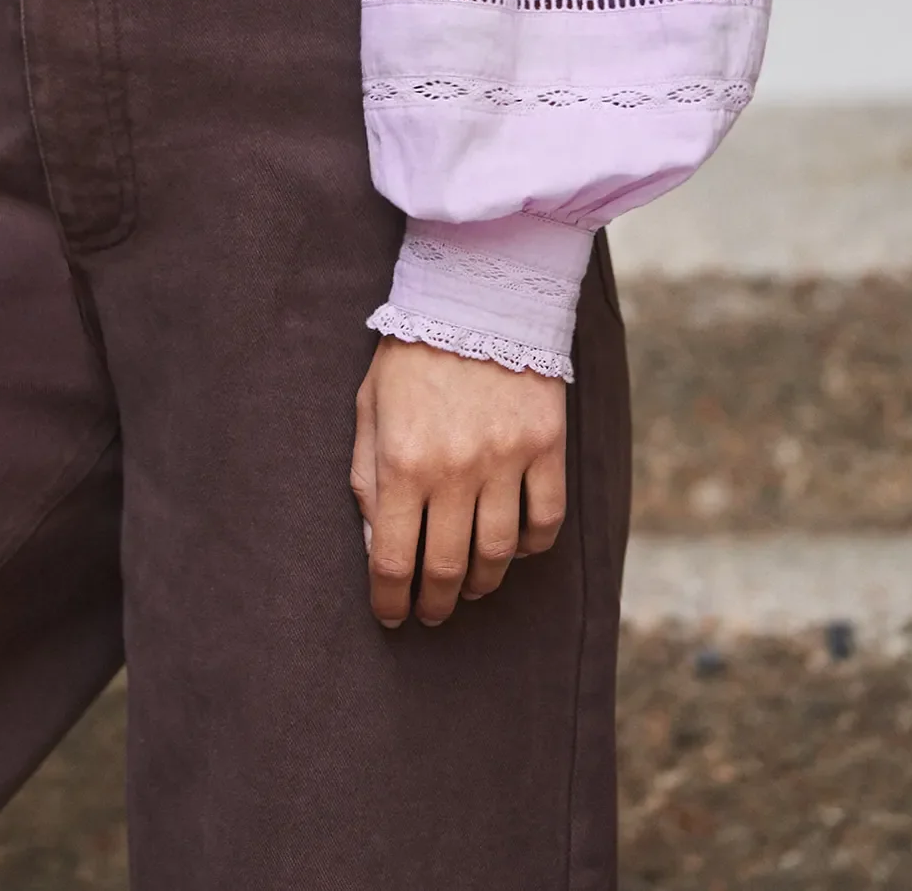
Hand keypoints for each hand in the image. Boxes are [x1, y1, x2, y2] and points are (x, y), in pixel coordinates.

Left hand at [350, 335, 566, 628]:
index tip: (390, 615)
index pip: (393, 558)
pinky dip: (531, 546)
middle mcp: (454, 469)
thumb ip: (366, 475)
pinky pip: (545, 521)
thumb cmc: (412, 353)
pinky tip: (515, 547)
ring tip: (469, 585)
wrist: (476, 296)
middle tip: (430, 612)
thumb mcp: (369, 407)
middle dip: (434, 602)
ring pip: (497, 554)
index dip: (390, 598)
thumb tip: (375, 542)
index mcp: (401, 460)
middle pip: (446, 568)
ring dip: (481, 582)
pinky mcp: (545, 448)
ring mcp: (505, 460)